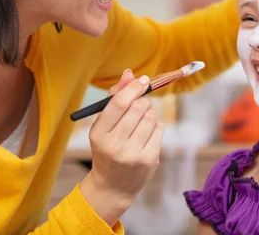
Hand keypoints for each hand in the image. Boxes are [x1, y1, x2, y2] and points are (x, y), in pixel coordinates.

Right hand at [80, 69, 163, 226]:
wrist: (113, 185)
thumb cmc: (107, 147)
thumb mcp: (102, 125)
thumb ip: (115, 97)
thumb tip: (129, 73)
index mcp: (99, 134)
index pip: (119, 104)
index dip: (133, 88)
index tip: (142, 80)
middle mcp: (115, 145)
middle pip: (138, 108)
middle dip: (142, 99)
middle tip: (140, 101)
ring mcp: (134, 154)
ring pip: (151, 117)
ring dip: (148, 113)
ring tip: (140, 121)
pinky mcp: (150, 159)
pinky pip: (159, 128)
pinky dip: (155, 125)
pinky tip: (146, 134)